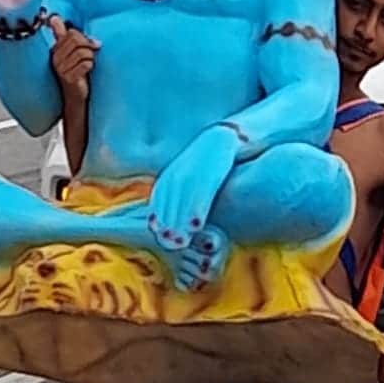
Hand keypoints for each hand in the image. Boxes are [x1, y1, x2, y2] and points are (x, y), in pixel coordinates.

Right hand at [50, 15, 99, 100]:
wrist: (75, 97)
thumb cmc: (75, 73)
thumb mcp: (69, 53)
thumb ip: (63, 35)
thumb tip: (54, 18)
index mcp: (55, 50)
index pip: (70, 34)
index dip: (84, 37)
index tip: (93, 44)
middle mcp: (55, 58)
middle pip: (76, 41)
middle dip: (89, 45)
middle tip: (95, 51)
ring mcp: (61, 69)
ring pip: (82, 52)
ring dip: (91, 57)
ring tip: (90, 62)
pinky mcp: (69, 78)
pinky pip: (85, 64)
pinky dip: (91, 65)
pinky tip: (89, 69)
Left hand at [148, 127, 237, 251]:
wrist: (226, 137)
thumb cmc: (209, 163)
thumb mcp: (191, 176)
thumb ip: (180, 196)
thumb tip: (175, 219)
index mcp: (171, 174)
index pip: (160, 199)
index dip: (158, 217)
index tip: (157, 237)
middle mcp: (179, 171)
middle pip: (169, 201)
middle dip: (168, 224)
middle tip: (168, 245)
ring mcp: (194, 169)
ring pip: (183, 199)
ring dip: (180, 222)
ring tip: (181, 242)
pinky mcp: (212, 167)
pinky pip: (203, 192)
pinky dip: (198, 209)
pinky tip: (197, 226)